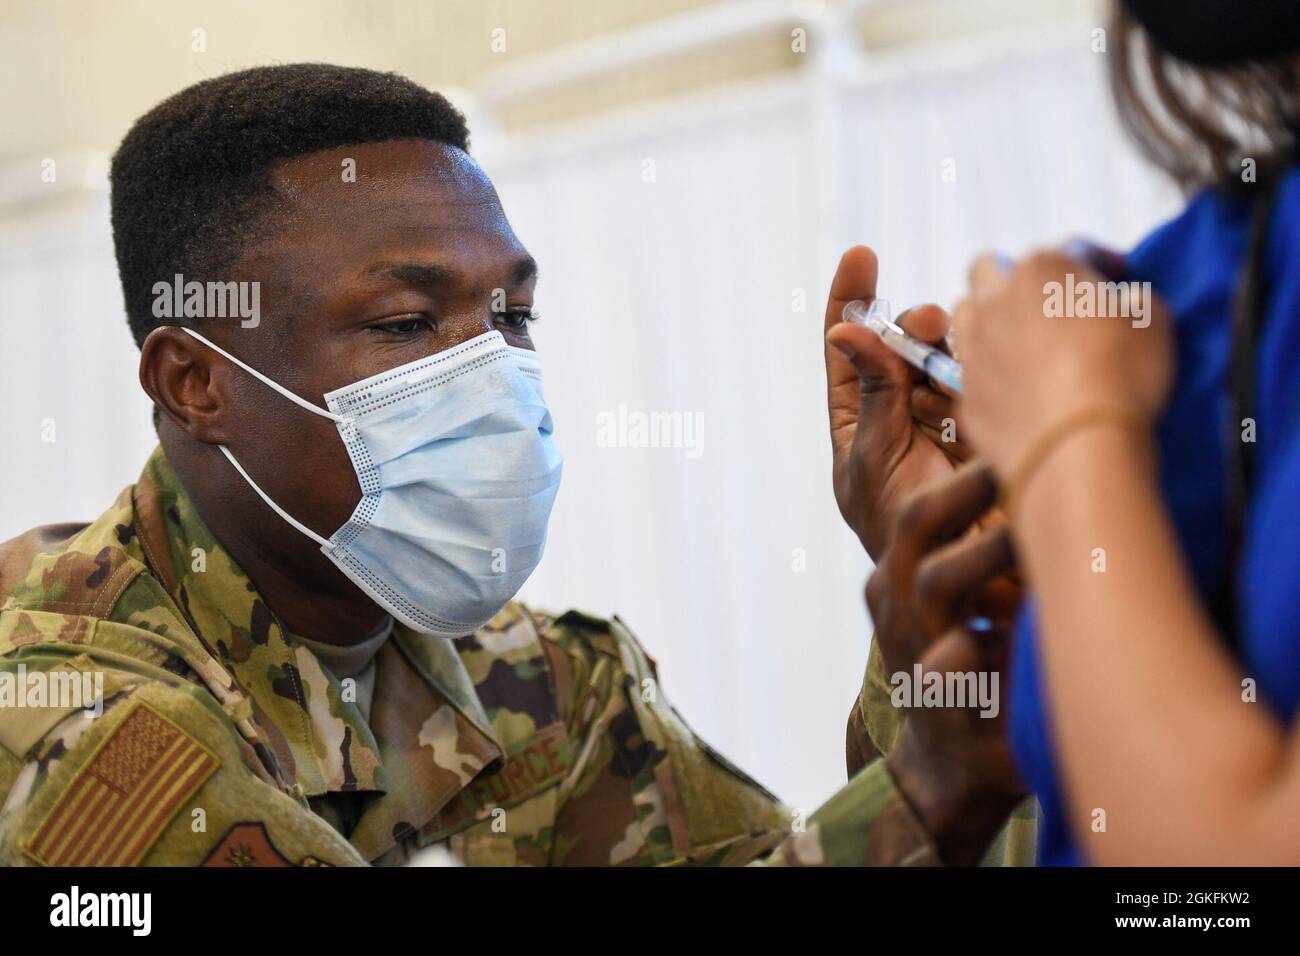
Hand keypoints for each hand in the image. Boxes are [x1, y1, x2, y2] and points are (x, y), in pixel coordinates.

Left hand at [824, 246, 971, 559]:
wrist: (965, 588)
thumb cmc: (903, 533)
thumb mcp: (875, 462)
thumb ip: (871, 394)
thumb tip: (845, 330)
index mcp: (861, 422)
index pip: (849, 350)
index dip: (852, 300)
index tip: (860, 255)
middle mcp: (906, 412)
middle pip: (906, 344)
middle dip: (913, 326)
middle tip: (928, 323)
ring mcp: (952, 415)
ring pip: (947, 356)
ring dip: (949, 346)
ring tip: (954, 355)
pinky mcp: (993, 421)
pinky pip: (985, 379)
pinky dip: (982, 366)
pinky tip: (986, 366)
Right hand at [867, 462, 1025, 863]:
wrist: (952, 769)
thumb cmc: (976, 675)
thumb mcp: (973, 608)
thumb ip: (993, 555)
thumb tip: (1061, 489)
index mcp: (903, 575)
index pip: (920, 505)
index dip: (964, 467)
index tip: (1016, 431)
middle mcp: (899, 603)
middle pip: (913, 521)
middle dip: (966, 485)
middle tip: (1019, 457)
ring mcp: (912, 647)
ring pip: (934, 581)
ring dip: (986, 549)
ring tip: (1032, 527)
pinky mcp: (937, 700)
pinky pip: (949, 665)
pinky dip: (982, 645)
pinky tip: (1016, 626)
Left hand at [951, 249, 1173, 478]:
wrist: (1077, 449)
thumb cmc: (1123, 375)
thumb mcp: (1152, 322)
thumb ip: (1133, 301)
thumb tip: (1125, 304)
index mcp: (1042, 270)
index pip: (1066, 251)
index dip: (1094, 265)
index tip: (1113, 284)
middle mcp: (994, 303)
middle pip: (988, 272)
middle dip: (1013, 280)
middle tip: (1046, 306)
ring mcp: (972, 350)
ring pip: (963, 319)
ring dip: (987, 323)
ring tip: (1020, 346)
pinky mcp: (965, 396)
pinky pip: (970, 375)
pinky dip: (989, 377)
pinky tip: (1016, 395)